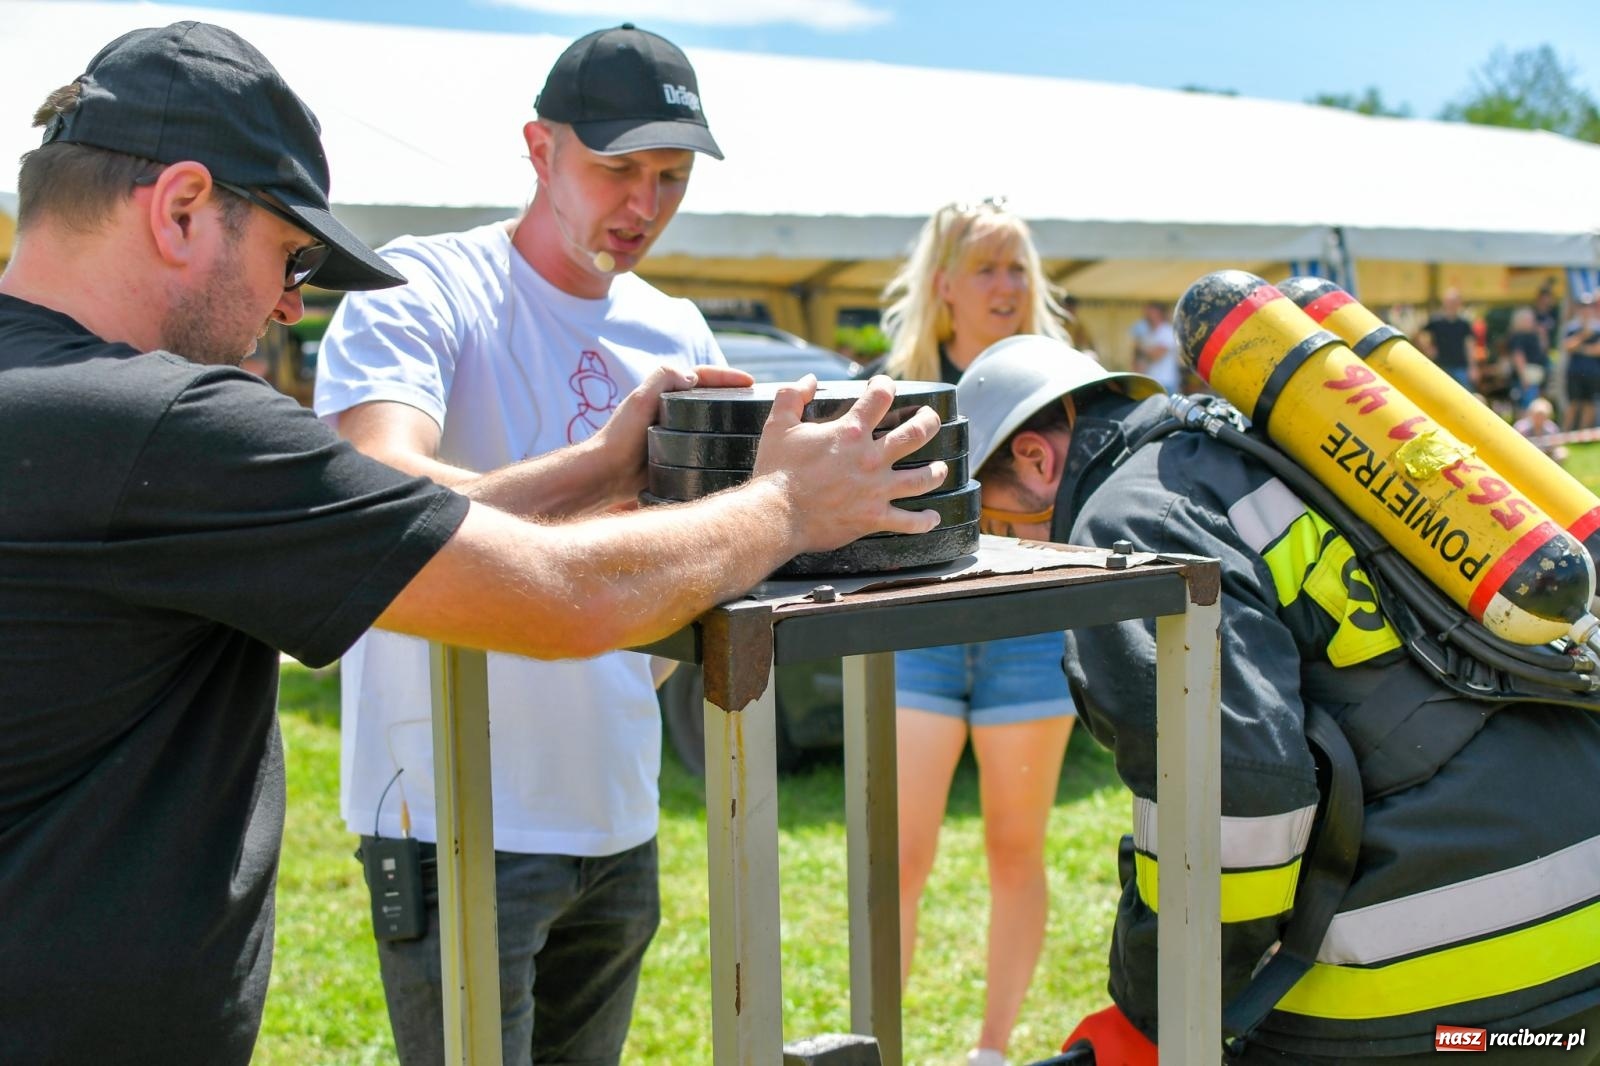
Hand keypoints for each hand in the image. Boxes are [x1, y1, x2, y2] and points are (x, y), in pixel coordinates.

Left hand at [591, 364, 755, 502]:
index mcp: (665, 392)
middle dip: (734, 395)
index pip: (702, 376)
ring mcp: (675, 432)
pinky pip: (704, 445)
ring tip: (753, 425)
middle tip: (759, 402)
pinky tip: (734, 453)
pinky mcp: (676, 453)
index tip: (751, 382)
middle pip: (709, 397)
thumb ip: (662, 379)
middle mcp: (671, 409)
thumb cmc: (619, 438)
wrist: (606, 475)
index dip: (727, 376)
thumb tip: (692, 376)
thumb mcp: (639, 401)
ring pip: (709, 421)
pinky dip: (721, 444)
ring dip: (729, 419)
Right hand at [752, 374, 946, 552]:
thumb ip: (792, 396)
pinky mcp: (873, 518)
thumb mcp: (778, 426)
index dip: (885, 385)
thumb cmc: (777, 472)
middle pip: (916, 433)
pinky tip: (933, 518)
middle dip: (929, 422)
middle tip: (930, 419)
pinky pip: (908, 522)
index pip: (880, 397)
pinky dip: (924, 521)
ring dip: (936, 471)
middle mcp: (871, 458)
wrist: (776, 515)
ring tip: (941, 468)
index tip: (884, 387)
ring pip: (922, 478)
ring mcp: (876, 490)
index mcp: (850, 432)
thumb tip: (808, 380)